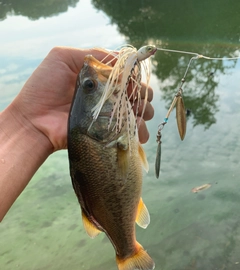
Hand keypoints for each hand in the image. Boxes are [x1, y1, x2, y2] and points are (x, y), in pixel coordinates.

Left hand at [11, 46, 153, 151]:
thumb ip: (92, 54)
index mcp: (98, 79)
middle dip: (143, 95)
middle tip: (142, 100)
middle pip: (133, 93)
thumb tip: (121, 58)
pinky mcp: (105, 133)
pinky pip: (127, 131)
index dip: (133, 76)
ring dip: (144, 112)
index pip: (123, 74)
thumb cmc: (43, 88)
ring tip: (143, 115)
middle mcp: (104, 96)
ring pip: (135, 112)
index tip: (134, 81)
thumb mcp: (62, 58)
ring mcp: (105, 115)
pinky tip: (139, 132)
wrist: (34, 121)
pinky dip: (138, 131)